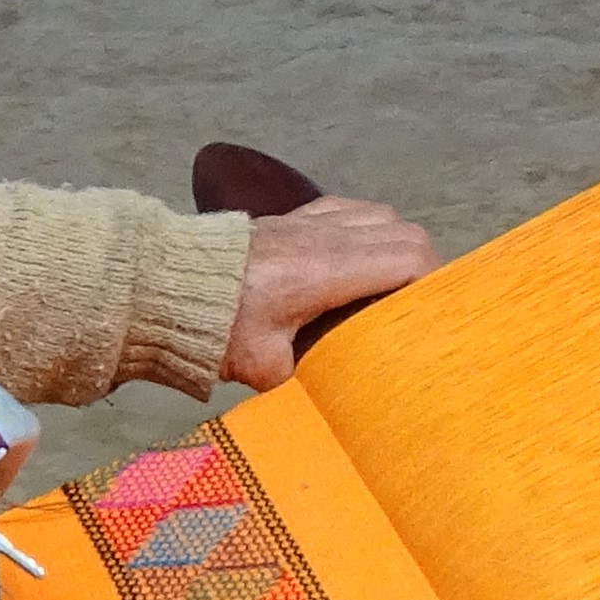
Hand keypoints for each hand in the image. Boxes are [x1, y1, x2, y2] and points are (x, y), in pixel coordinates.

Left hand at [220, 196, 435, 388]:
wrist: (166, 284)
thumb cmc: (215, 325)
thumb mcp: (265, 367)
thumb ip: (306, 376)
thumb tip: (330, 391)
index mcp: (327, 269)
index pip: (409, 257)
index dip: (433, 282)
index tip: (432, 311)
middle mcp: (325, 235)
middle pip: (404, 232)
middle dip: (423, 266)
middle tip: (418, 303)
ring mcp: (309, 220)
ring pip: (380, 215)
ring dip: (395, 243)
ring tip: (391, 283)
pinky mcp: (292, 216)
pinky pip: (348, 208)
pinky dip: (366, 228)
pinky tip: (358, 256)